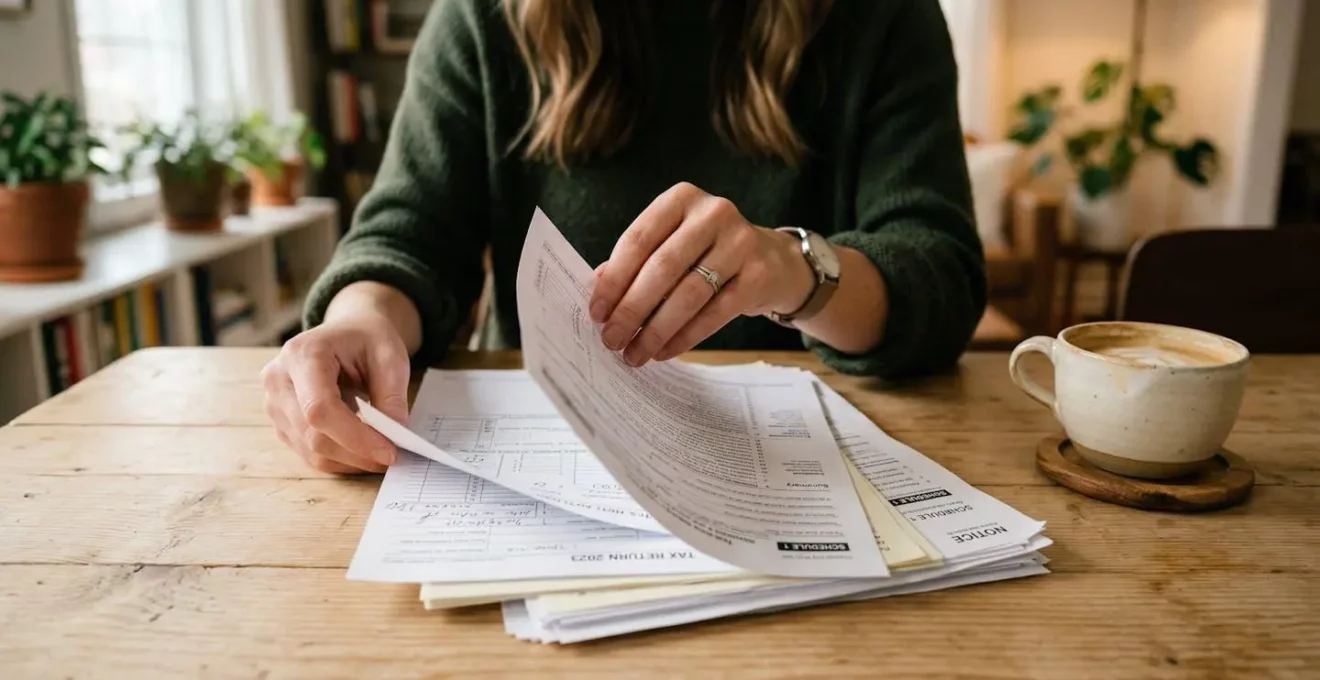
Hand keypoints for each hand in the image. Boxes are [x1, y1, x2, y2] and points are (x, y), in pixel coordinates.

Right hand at [261, 312, 410, 473]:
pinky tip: (362, 451)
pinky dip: (340, 459)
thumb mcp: (390, 356)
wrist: (347, 333)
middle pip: (312, 435)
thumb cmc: (366, 339)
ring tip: (381, 453)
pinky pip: (308, 453)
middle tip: (392, 457)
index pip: (319, 408)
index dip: (354, 437)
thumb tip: (395, 435)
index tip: (388, 451)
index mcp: (302, 354)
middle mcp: (278, 379)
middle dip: (356, 452)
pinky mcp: (281, 422)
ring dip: (350, 460)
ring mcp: (274, 403)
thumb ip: (392, 395)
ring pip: (310, 450)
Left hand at [589, 182, 815, 365]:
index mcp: (681, 199)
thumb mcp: (671, 244)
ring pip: (689, 293)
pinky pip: (715, 313)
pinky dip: (685, 337)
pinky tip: (665, 351)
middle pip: (662, 267)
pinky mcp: (758, 275)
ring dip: (656, 330)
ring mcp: (740, 242)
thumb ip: (637, 262)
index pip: (638, 239)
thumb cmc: (707, 253)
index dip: (614, 279)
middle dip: (631, 309)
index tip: (596, 312)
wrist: (772, 261)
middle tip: (611, 339)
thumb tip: (598, 293)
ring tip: (635, 354)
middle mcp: (713, 213)